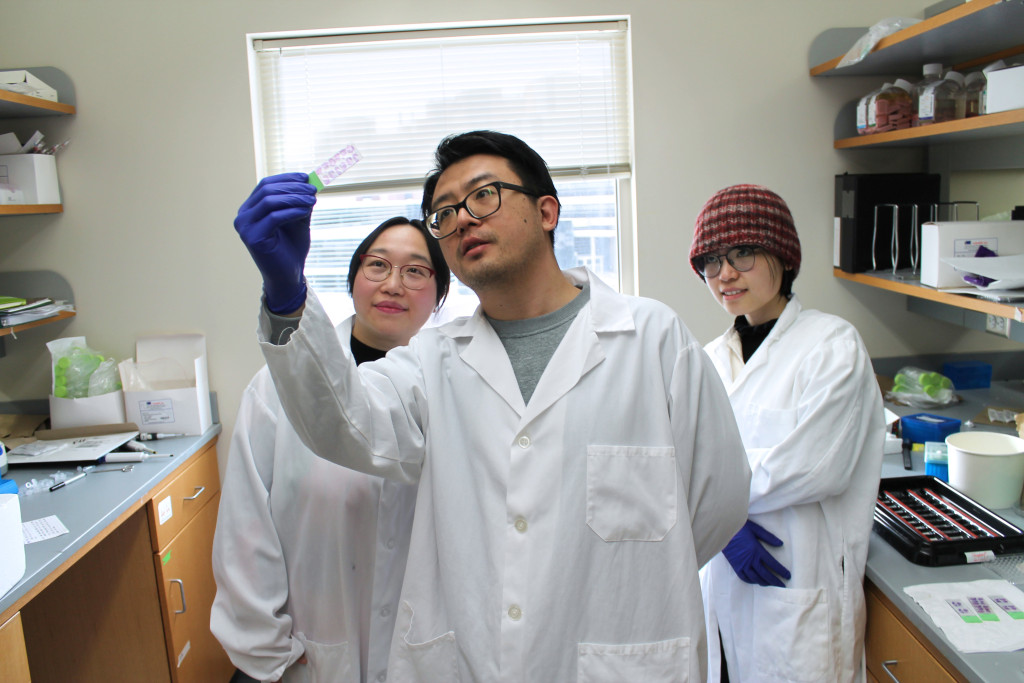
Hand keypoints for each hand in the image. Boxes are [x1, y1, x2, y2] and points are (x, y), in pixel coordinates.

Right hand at [234, 172, 316, 313]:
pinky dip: (292, 211)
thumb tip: (307, 181)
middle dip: (293, 187)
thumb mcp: (297, 219)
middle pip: (267, 190)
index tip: (306, 177)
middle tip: (313, 189)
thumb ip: (299, 201)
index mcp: (250, 209)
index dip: (286, 179)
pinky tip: (306, 210)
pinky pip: (274, 217)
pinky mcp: (252, 238)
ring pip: (269, 201)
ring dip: (294, 197)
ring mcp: (245, 227)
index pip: (266, 185)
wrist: (289, 275)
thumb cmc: (291, 247)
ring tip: (312, 200)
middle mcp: (243, 216)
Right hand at [722, 519, 790, 587]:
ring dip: (765, 583)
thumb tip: (781, 544)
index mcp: (757, 550)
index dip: (781, 571)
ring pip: (755, 578)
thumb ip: (768, 537)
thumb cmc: (740, 527)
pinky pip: (744, 578)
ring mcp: (742, 564)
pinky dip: (752, 581)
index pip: (772, 564)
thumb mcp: (755, 529)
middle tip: (783, 586)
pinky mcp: (735, 566)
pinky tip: (756, 581)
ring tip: (771, 584)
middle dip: (775, 581)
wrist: (723, 530)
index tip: (788, 576)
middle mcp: (750, 559)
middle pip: (765, 574)